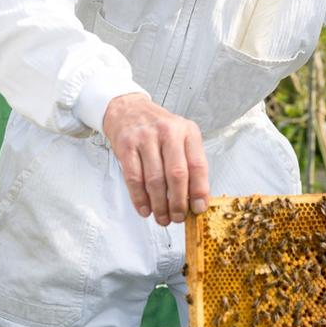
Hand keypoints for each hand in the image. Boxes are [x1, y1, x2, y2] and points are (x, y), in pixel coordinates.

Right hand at [102, 93, 209, 223]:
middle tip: (178, 217)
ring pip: (154, 180)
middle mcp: (168, 132)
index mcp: (187, 131)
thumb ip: (189, 163)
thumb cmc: (157, 129)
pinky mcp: (126, 146)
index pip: (198, 165)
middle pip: (176, 174)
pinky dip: (140, 198)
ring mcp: (145, 138)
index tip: (198, 208)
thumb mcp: (180, 137)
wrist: (128, 109)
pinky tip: (145, 209)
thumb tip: (195, 200)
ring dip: (159, 205)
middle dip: (178, 202)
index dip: (199, 191)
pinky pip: (134, 178)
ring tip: (162, 218)